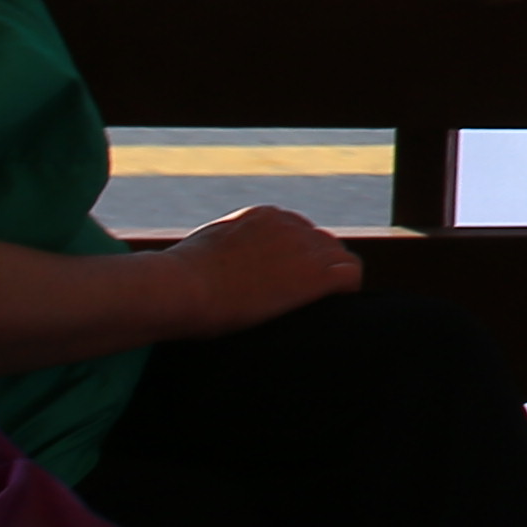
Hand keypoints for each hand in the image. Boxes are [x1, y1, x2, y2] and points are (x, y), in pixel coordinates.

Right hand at [152, 204, 362, 337]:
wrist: (181, 287)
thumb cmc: (176, 279)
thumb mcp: (201, 250)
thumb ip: (221, 250)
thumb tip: (216, 267)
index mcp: (264, 217)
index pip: (300, 233)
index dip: (300, 260)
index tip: (289, 282)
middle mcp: (289, 225)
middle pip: (324, 244)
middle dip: (318, 269)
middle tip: (304, 300)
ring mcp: (304, 248)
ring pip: (340, 258)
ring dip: (332, 281)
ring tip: (319, 307)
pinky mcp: (314, 274)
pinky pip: (350, 276)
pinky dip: (347, 292)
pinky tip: (334, 309)